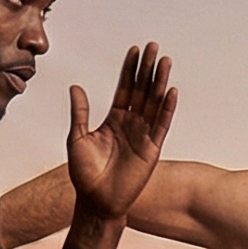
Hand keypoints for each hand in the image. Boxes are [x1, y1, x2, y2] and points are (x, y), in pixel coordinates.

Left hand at [67, 43, 176, 221]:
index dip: (129, 70)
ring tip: (165, 61)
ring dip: (159, 82)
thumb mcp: (77, 138)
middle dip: (147, 68)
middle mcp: (130, 124)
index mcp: (113, 120)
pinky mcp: (151, 150)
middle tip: (154, 46)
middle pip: (141, 90)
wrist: (96, 202)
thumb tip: (76, 86)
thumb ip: (80, 112)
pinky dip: (166, 108)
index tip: (134, 50)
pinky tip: (171, 91)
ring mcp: (142, 136)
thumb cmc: (84, 174)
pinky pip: (160, 125)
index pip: (124, 89)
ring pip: (153, 103)